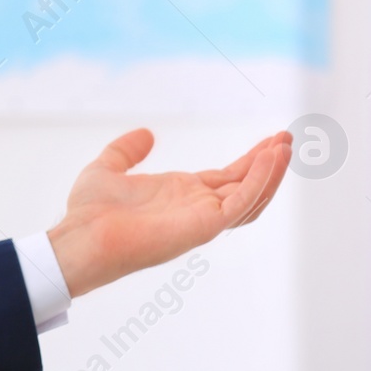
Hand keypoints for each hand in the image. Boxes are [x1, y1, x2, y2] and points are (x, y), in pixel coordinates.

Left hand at [46, 128, 292, 298]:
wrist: (82, 236)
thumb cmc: (90, 212)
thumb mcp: (107, 168)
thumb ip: (126, 150)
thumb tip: (146, 133)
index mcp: (181, 194)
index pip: (228, 177)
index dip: (252, 160)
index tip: (272, 140)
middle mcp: (197, 207)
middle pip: (246, 185)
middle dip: (269, 162)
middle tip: (289, 137)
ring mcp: (203, 218)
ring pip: (251, 197)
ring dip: (271, 173)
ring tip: (286, 146)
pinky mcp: (203, 225)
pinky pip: (240, 203)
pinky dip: (259, 181)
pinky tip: (270, 158)